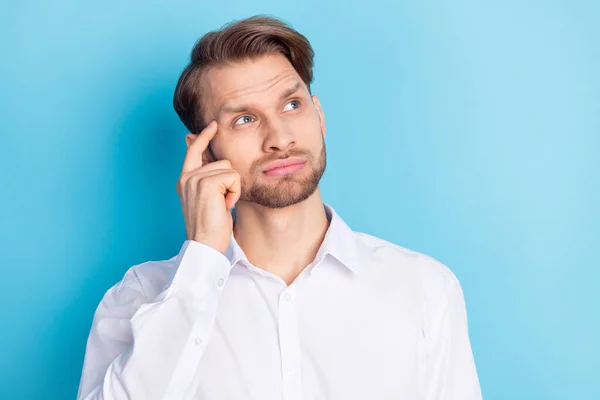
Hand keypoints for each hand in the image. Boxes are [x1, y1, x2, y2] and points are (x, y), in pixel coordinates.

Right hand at [176, 120, 240, 253]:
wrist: (205, 244)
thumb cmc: (210, 226)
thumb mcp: (208, 198)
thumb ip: (209, 177)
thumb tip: (213, 162)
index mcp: (185, 180)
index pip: (194, 150)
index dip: (204, 136)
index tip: (214, 124)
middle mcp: (187, 177)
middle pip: (221, 161)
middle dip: (229, 182)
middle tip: (221, 204)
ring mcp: (195, 178)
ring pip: (229, 168)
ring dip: (232, 188)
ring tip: (222, 206)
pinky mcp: (207, 182)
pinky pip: (233, 177)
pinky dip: (235, 192)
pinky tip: (225, 206)